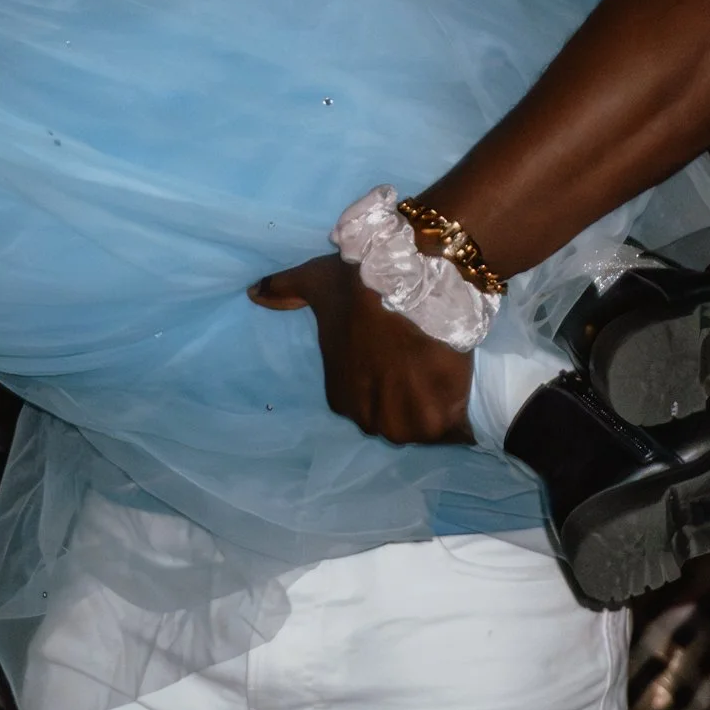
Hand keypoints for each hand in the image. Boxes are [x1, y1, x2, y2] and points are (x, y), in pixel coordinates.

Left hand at [249, 253, 474, 445]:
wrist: (415, 281)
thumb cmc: (362, 285)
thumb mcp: (317, 283)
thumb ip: (284, 290)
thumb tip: (253, 293)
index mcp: (340, 397)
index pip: (365, 399)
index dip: (384, 377)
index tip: (397, 355)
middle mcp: (369, 420)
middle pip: (393, 416)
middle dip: (405, 396)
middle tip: (419, 364)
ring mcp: (405, 425)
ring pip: (421, 423)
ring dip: (431, 406)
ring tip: (439, 374)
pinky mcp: (440, 422)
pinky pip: (450, 428)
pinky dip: (454, 413)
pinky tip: (456, 389)